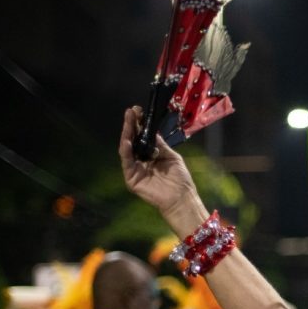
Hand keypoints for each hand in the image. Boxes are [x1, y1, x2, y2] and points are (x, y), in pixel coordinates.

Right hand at [118, 106, 200, 220]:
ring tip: (128, 121)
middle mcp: (141, 161)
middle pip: (133, 140)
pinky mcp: (131, 178)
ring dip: (127, 134)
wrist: (181, 198)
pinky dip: (126, 151)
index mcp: (151, 155)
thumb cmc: (180, 179)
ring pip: (127, 149)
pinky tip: (127, 140)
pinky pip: (127, 162)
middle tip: (130, 111)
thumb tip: (151, 130)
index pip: (142, 137)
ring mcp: (135, 169)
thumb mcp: (171, 157)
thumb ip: (160, 144)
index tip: (138, 111)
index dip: (139, 124)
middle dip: (131, 125)